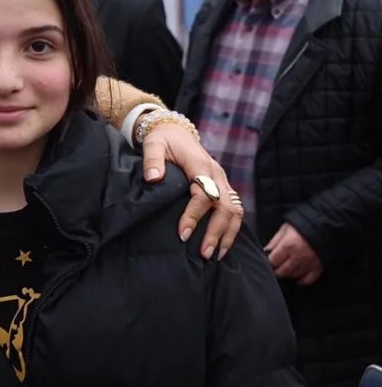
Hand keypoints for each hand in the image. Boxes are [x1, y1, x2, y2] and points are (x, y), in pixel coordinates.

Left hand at [141, 122, 241, 260]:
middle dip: (216, 232)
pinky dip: (231, 228)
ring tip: (216, 255)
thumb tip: (153, 178)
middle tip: (204, 254)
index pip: (204, 195)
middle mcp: (217, 174)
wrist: (175, 131)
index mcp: (201, 165)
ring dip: (228, 234)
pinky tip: (223, 244)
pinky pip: (234, 209)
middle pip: (225, 207)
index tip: (182, 234)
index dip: (194, 215)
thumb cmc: (163, 140)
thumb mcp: (153, 144)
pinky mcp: (223, 186)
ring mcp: (223, 181)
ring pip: (235, 210)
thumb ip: (152, 160)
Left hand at [265, 223, 322, 285]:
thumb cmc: (303, 225)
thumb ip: (275, 241)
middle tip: (277, 266)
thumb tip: (266, 251)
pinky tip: (298, 278)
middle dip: (277, 269)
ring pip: (294, 276)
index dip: (269, 261)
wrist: (324, 225)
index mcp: (288, 246)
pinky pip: (308, 280)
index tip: (269, 260)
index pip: (272, 261)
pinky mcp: (318, 267)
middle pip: (282, 272)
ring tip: (287, 269)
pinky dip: (302, 280)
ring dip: (289, 274)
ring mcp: (309, 263)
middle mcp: (298, 257)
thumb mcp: (285, 229)